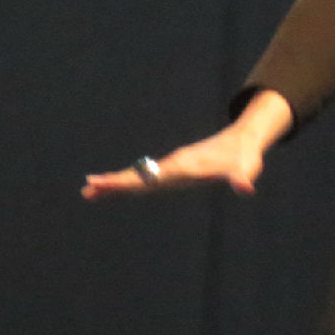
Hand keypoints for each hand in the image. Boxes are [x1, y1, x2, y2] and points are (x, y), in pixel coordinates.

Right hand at [80, 90, 290, 200]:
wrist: (242, 141)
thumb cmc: (244, 157)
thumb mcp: (246, 168)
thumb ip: (243, 178)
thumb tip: (246, 188)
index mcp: (185, 166)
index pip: (153, 175)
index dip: (132, 180)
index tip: (109, 182)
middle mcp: (174, 164)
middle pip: (139, 175)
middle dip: (114, 183)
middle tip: (87, 189)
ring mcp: (172, 167)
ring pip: (140, 176)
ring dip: (116, 184)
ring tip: (89, 193)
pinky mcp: (174, 170)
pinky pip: (147, 178)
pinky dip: (129, 184)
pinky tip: (114, 190)